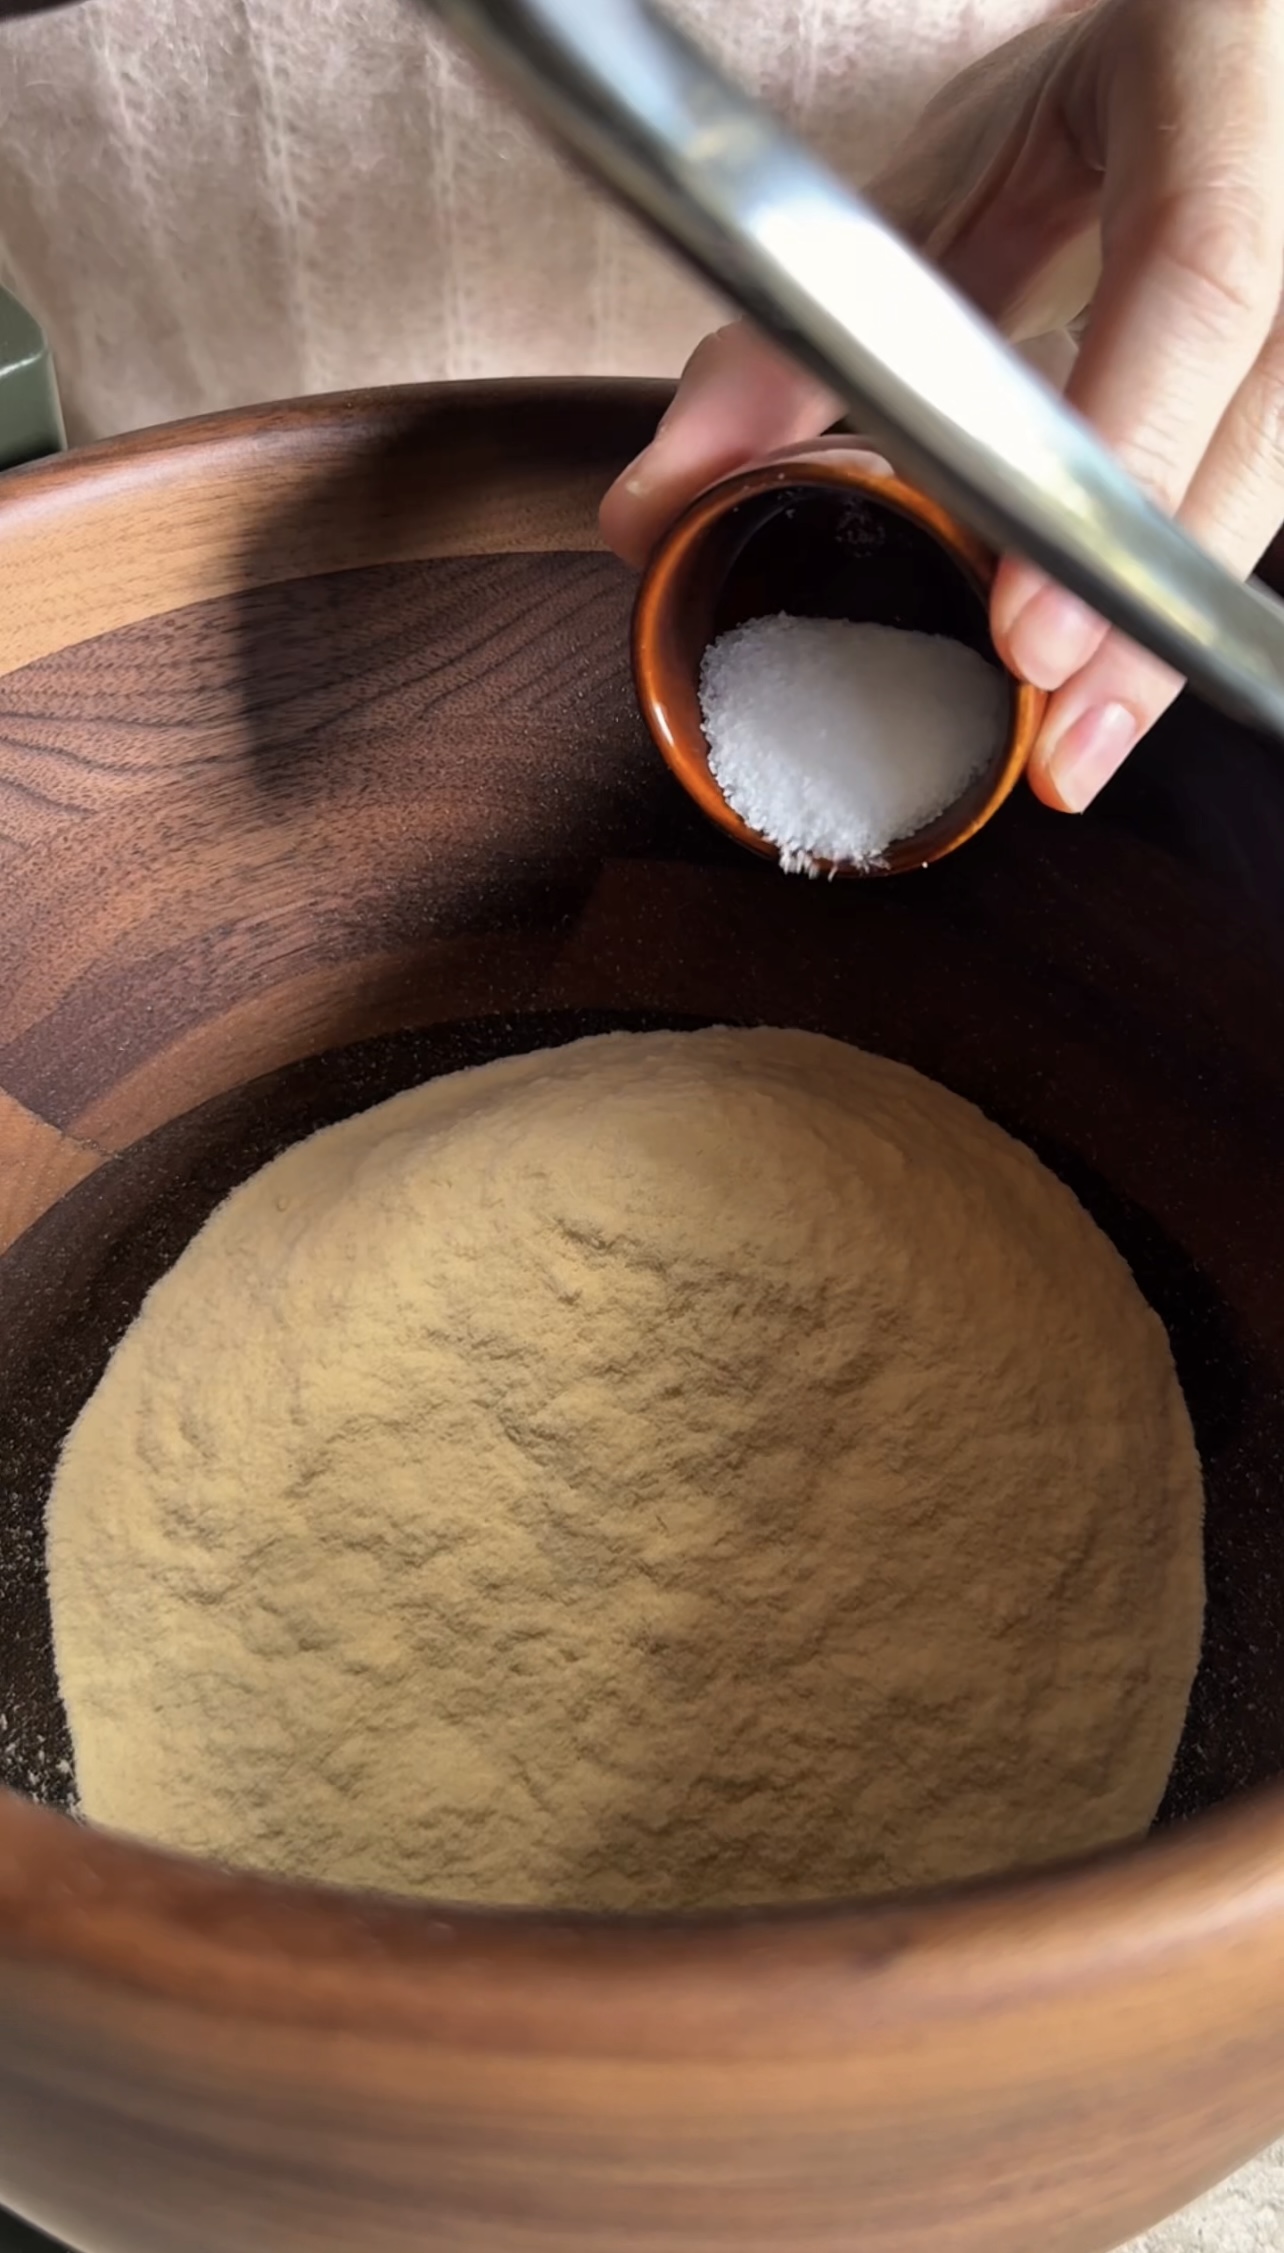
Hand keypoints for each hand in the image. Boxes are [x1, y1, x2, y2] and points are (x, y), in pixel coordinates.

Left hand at [601, 0, 1283, 812]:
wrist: (1236, 35)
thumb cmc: (1097, 80)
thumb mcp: (940, 180)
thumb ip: (802, 326)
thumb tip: (658, 501)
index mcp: (1222, 84)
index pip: (1199, 283)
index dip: (1123, 459)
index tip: (1037, 631)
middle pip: (1260, 433)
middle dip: (1148, 618)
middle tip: (1062, 755)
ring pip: (1277, 476)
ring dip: (1172, 624)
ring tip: (1085, 742)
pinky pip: (1271, 474)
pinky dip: (1183, 573)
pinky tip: (1125, 661)